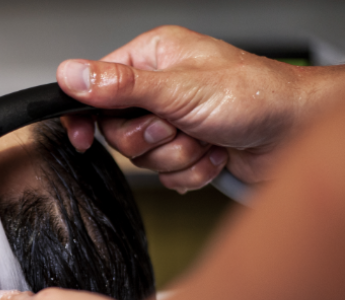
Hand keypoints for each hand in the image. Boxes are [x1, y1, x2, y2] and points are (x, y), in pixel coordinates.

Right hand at [57, 25, 333, 191]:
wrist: (296, 133)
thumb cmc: (255, 96)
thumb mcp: (179, 90)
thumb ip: (121, 87)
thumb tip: (70, 75)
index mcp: (153, 58)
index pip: (97, 87)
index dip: (87, 114)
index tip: (82, 137)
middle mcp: (160, 89)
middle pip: (118, 131)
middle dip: (151, 139)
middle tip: (176, 126)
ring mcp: (173, 120)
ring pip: (142, 157)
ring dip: (177, 156)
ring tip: (204, 137)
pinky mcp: (186, 148)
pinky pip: (166, 174)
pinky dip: (191, 170)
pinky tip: (214, 153)